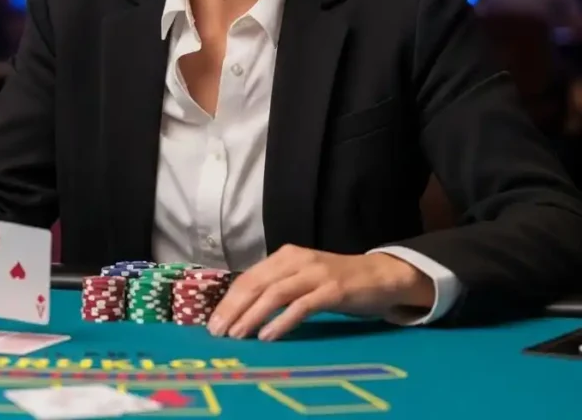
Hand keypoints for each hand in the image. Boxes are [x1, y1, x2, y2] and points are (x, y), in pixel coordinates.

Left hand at [208, 245, 434, 340]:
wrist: (380, 275)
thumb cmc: (335, 281)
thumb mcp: (301, 278)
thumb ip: (276, 287)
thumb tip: (241, 310)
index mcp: (284, 256)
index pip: (248, 278)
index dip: (229, 300)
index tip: (213, 322)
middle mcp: (296, 260)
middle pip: (256, 284)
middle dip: (234, 309)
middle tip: (218, 332)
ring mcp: (315, 274)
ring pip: (275, 294)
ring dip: (252, 316)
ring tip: (238, 335)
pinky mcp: (333, 290)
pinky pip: (302, 306)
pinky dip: (282, 321)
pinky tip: (268, 336)